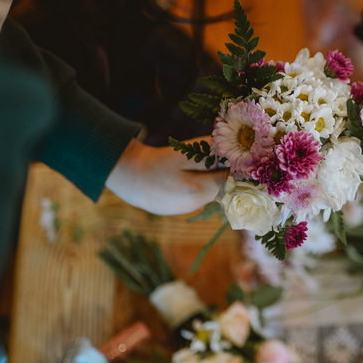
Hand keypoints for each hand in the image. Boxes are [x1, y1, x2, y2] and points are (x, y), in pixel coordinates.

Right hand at [105, 139, 225, 214]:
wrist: (126, 177)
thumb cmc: (157, 162)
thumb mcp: (184, 153)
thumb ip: (210, 152)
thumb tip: (232, 152)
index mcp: (200, 191)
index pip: (231, 180)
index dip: (235, 165)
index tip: (236, 152)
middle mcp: (196, 205)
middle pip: (221, 187)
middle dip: (221, 171)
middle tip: (215, 154)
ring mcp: (186, 209)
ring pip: (207, 191)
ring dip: (207, 177)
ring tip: (193, 163)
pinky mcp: (176, 209)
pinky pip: (194, 195)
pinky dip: (194, 184)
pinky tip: (181, 174)